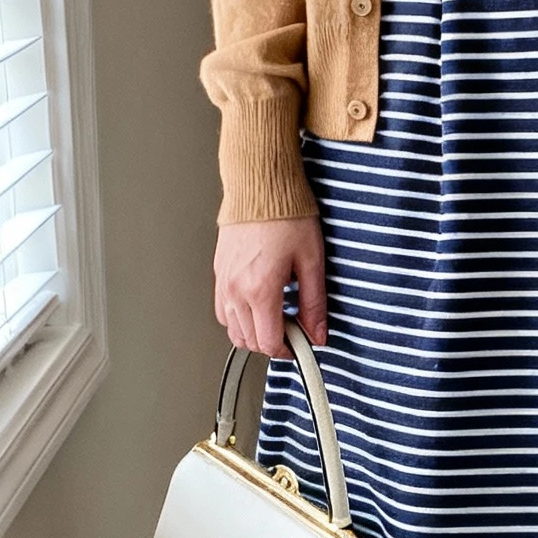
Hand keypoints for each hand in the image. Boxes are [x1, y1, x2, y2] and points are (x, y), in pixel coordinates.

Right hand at [214, 218, 327, 356]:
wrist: (261, 186)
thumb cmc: (286, 214)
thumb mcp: (311, 261)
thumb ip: (314, 303)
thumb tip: (318, 332)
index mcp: (260, 290)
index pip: (269, 342)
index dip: (288, 351)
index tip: (301, 344)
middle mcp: (237, 290)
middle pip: (250, 340)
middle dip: (273, 343)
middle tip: (294, 330)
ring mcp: (224, 282)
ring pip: (233, 330)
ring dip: (254, 332)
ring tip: (277, 317)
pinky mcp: (219, 272)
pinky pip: (223, 310)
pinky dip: (238, 318)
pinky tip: (256, 306)